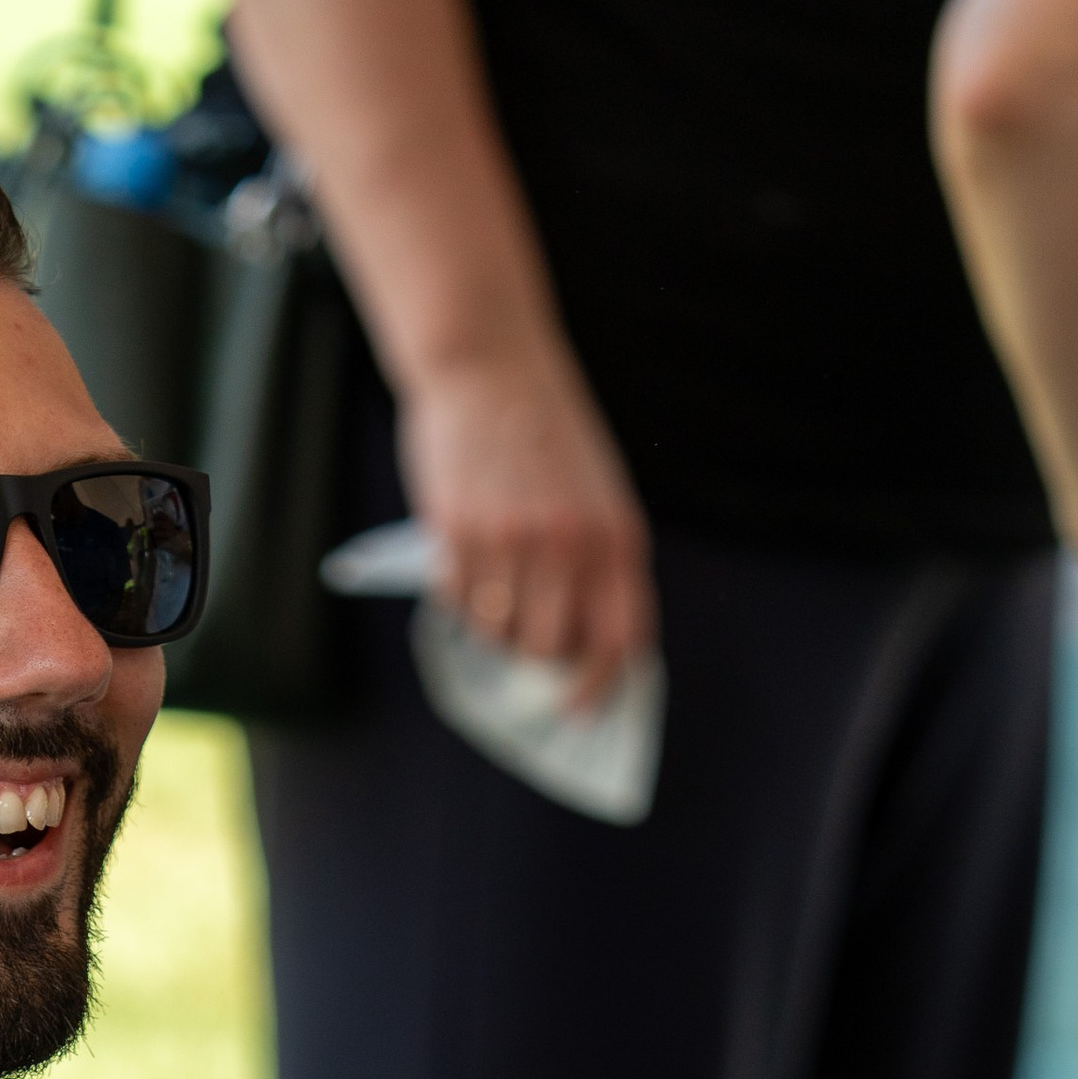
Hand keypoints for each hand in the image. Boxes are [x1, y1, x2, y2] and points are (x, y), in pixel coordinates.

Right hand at [396, 344, 654, 692]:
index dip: (599, 685)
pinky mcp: (458, 535)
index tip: (580, 709)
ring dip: (494, 633)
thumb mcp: (597, 494)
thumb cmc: (546, 435)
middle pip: (552, 649)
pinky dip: (459, 603)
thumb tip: (588, 647)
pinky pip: (458, 606)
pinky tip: (464, 569)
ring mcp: (510, 542)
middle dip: (537, 659)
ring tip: (493, 596)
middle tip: (524, 644)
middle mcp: (567, 544)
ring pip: (500, 636)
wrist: (490, 369)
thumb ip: (600, 564)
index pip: (619, 640)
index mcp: (615, 536)